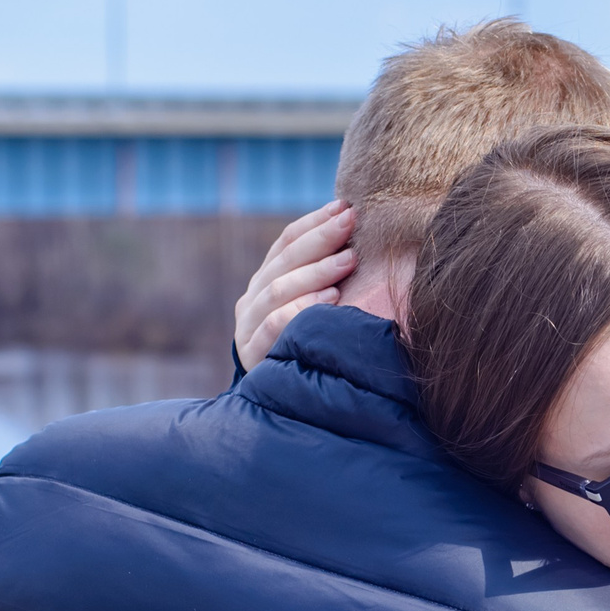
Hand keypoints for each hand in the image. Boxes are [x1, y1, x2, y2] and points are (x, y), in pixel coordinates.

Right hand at [235, 200, 356, 372]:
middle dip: (320, 239)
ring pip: (278, 290)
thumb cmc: (310, 348)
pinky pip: (272, 328)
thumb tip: (361, 238)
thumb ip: (327, 278)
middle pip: (284, 261)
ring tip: (347, 262)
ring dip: (314, 273)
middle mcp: (252, 299)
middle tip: (350, 223)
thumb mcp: (315, 308)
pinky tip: (328, 302)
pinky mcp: (253, 355)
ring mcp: (248, 327)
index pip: (286, 242)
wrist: (281, 404)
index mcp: (266, 281)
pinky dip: (299, 311)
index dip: (314, 222)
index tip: (344, 206)